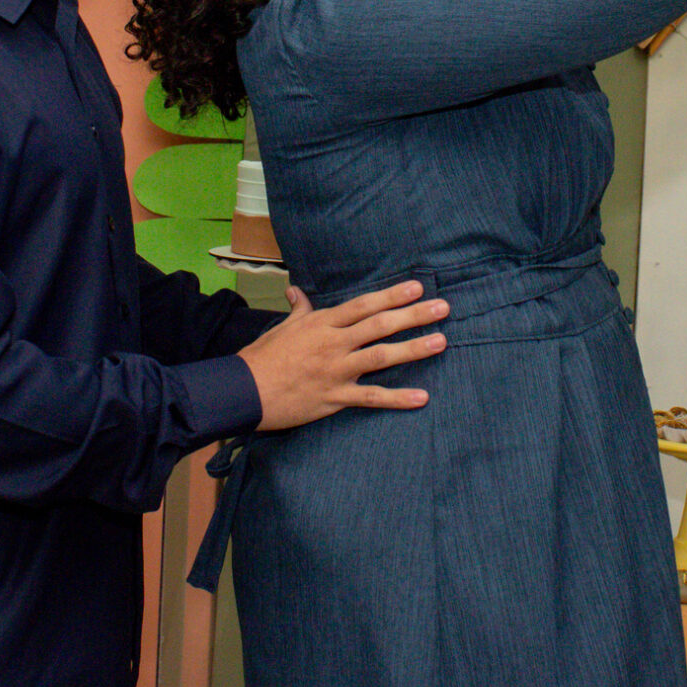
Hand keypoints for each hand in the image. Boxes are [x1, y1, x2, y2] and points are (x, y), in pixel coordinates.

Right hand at [241, 279, 448, 431]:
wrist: (243, 391)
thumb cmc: (262, 357)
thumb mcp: (282, 328)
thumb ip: (298, 309)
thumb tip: (296, 290)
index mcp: (322, 324)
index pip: (363, 305)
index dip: (391, 295)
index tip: (417, 288)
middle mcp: (334, 344)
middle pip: (380, 325)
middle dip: (413, 316)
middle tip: (444, 308)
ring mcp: (336, 371)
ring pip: (381, 357)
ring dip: (413, 349)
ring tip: (441, 341)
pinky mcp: (335, 398)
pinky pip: (371, 398)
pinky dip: (397, 398)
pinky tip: (421, 397)